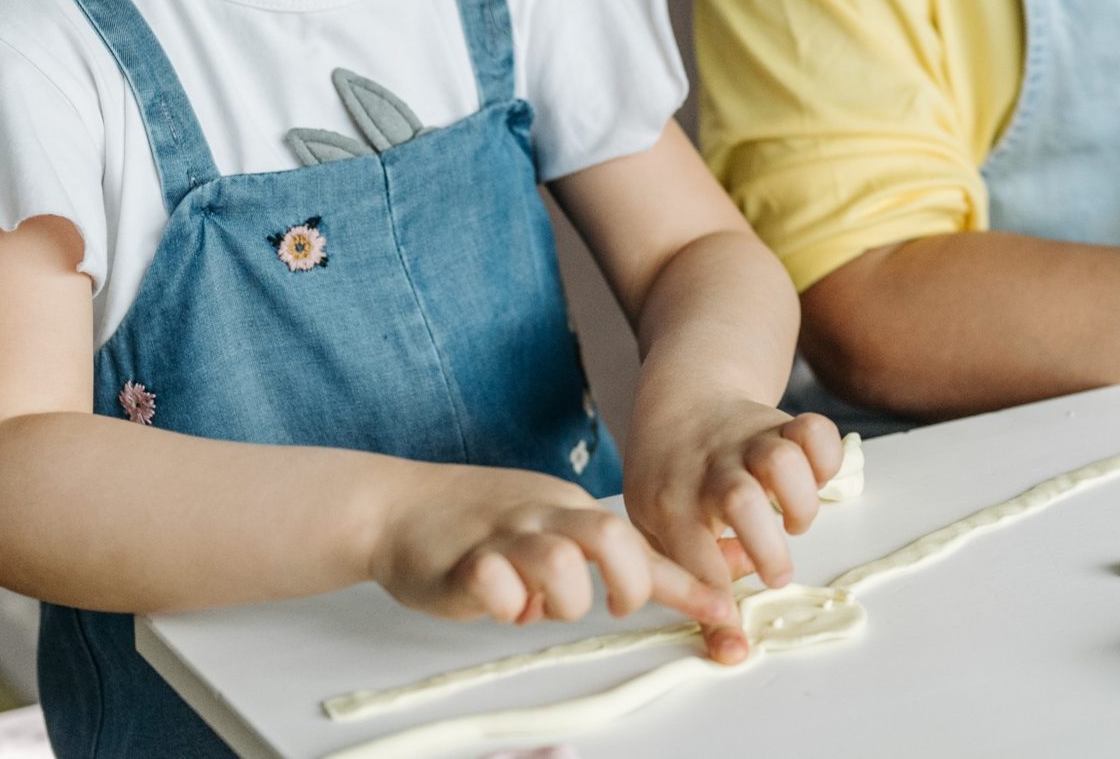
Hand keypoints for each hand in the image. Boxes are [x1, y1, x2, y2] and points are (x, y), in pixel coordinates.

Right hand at [369, 463, 734, 636]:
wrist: (395, 506)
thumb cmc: (478, 524)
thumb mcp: (547, 528)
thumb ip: (594, 555)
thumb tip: (654, 585)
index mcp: (570, 509)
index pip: (639, 543)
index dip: (685, 583)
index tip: (724, 613)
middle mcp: (544, 515)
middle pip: (611, 538)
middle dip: (629, 585)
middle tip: (612, 606)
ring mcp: (503, 535)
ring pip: (560, 564)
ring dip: (561, 600)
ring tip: (536, 604)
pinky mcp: (462, 561)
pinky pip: (496, 584)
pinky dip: (504, 604)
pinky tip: (494, 600)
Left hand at [621, 395, 843, 663]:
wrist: (683, 398)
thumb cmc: (670, 477)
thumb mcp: (654, 523)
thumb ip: (685, 570)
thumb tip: (730, 603)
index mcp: (672, 502)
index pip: (693, 561)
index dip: (717, 610)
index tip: (737, 645)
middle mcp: (712, 470)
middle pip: (741, 501)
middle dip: (767, 550)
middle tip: (775, 576)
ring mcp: (749, 442)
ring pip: (783, 461)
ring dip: (800, 504)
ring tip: (793, 524)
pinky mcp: (782, 423)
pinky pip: (817, 432)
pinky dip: (827, 460)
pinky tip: (812, 480)